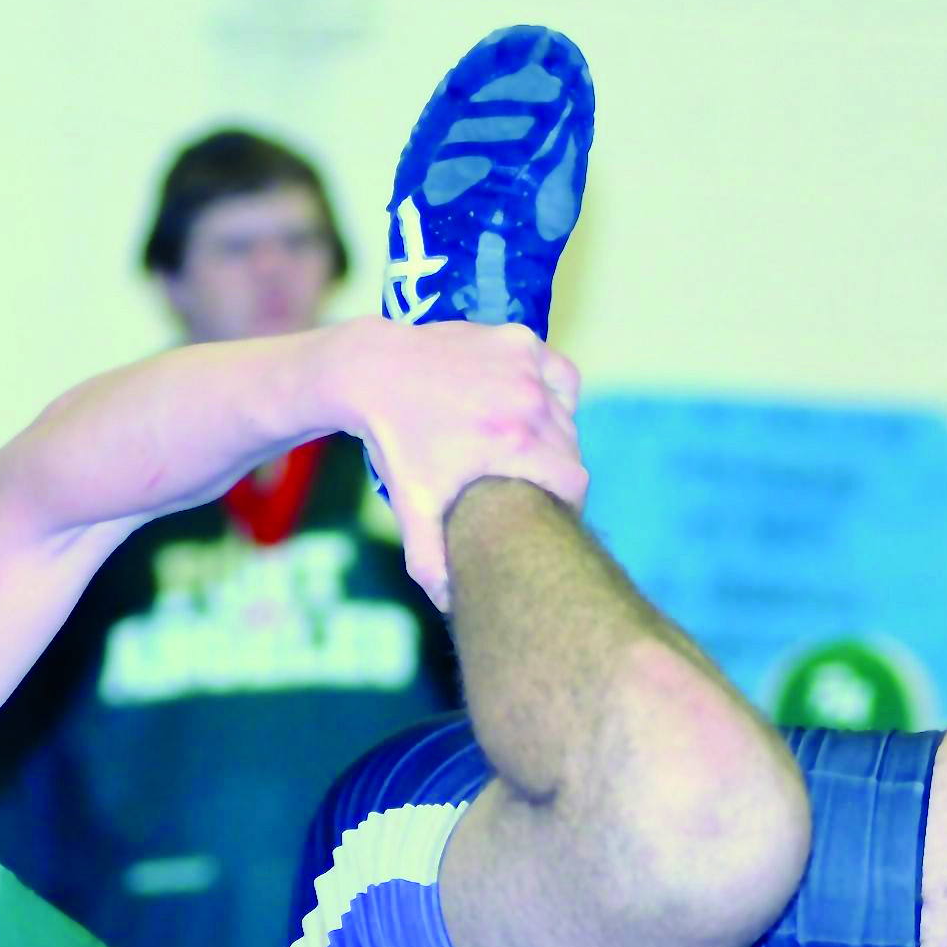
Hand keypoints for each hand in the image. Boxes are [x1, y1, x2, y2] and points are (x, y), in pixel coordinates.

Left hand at [341, 317, 585, 607]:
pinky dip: (550, 392)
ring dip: (555, 432)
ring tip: (522, 447)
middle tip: (526, 482)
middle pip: (571, 448)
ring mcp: (525, 365)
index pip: (573, 484)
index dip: (566, 504)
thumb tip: (448, 606)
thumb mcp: (413, 504)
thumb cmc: (396, 441)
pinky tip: (529, 408)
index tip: (548, 510)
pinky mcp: (519, 340)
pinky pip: (557, 374)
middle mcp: (527, 401)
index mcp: (514, 444)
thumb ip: (432, 559)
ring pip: (567, 413)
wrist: (372, 371)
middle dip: (555, 470)